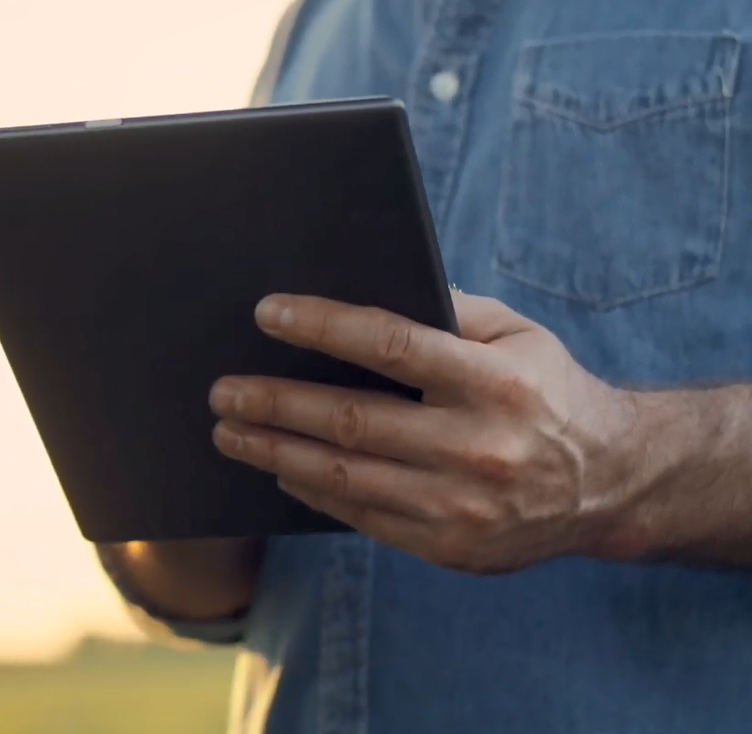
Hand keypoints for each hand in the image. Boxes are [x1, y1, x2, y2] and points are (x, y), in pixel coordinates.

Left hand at [208, 291, 639, 573]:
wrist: (613, 483)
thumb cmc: (548, 391)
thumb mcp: (519, 336)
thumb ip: (451, 310)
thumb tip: (364, 289)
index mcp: (495, 383)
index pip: (390, 346)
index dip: (322, 326)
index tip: (266, 313)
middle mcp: (478, 447)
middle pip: (352, 421)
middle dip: (275, 403)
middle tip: (223, 391)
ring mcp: (462, 506)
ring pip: (346, 477)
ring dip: (275, 453)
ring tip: (229, 433)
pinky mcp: (451, 548)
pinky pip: (363, 517)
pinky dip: (314, 491)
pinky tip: (279, 470)